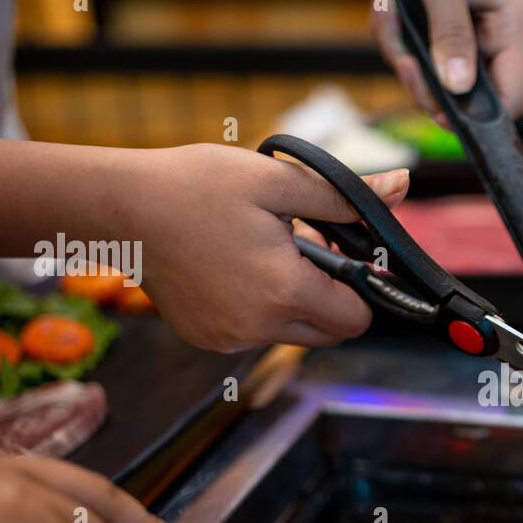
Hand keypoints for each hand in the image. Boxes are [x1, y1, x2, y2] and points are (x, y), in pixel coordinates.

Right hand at [103, 143, 409, 352]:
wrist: (120, 207)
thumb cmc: (196, 186)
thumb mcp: (278, 181)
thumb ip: (345, 196)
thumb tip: (402, 186)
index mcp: (284, 293)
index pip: (357, 318)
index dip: (358, 286)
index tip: (333, 250)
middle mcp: (259, 329)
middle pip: (329, 332)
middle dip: (330, 296)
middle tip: (300, 246)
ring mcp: (229, 340)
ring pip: (293, 334)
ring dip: (295, 302)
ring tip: (263, 251)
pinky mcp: (207, 339)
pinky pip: (255, 334)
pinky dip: (259, 309)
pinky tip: (234, 267)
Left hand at [372, 0, 522, 121]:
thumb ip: (452, 33)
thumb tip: (458, 87)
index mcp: (511, 23)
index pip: (511, 98)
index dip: (477, 116)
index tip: (440, 109)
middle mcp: (491, 32)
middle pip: (464, 95)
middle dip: (425, 82)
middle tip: (404, 58)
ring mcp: (463, 28)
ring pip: (432, 74)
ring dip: (400, 52)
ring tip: (387, 11)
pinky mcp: (437, 21)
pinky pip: (414, 48)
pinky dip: (392, 32)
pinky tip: (384, 2)